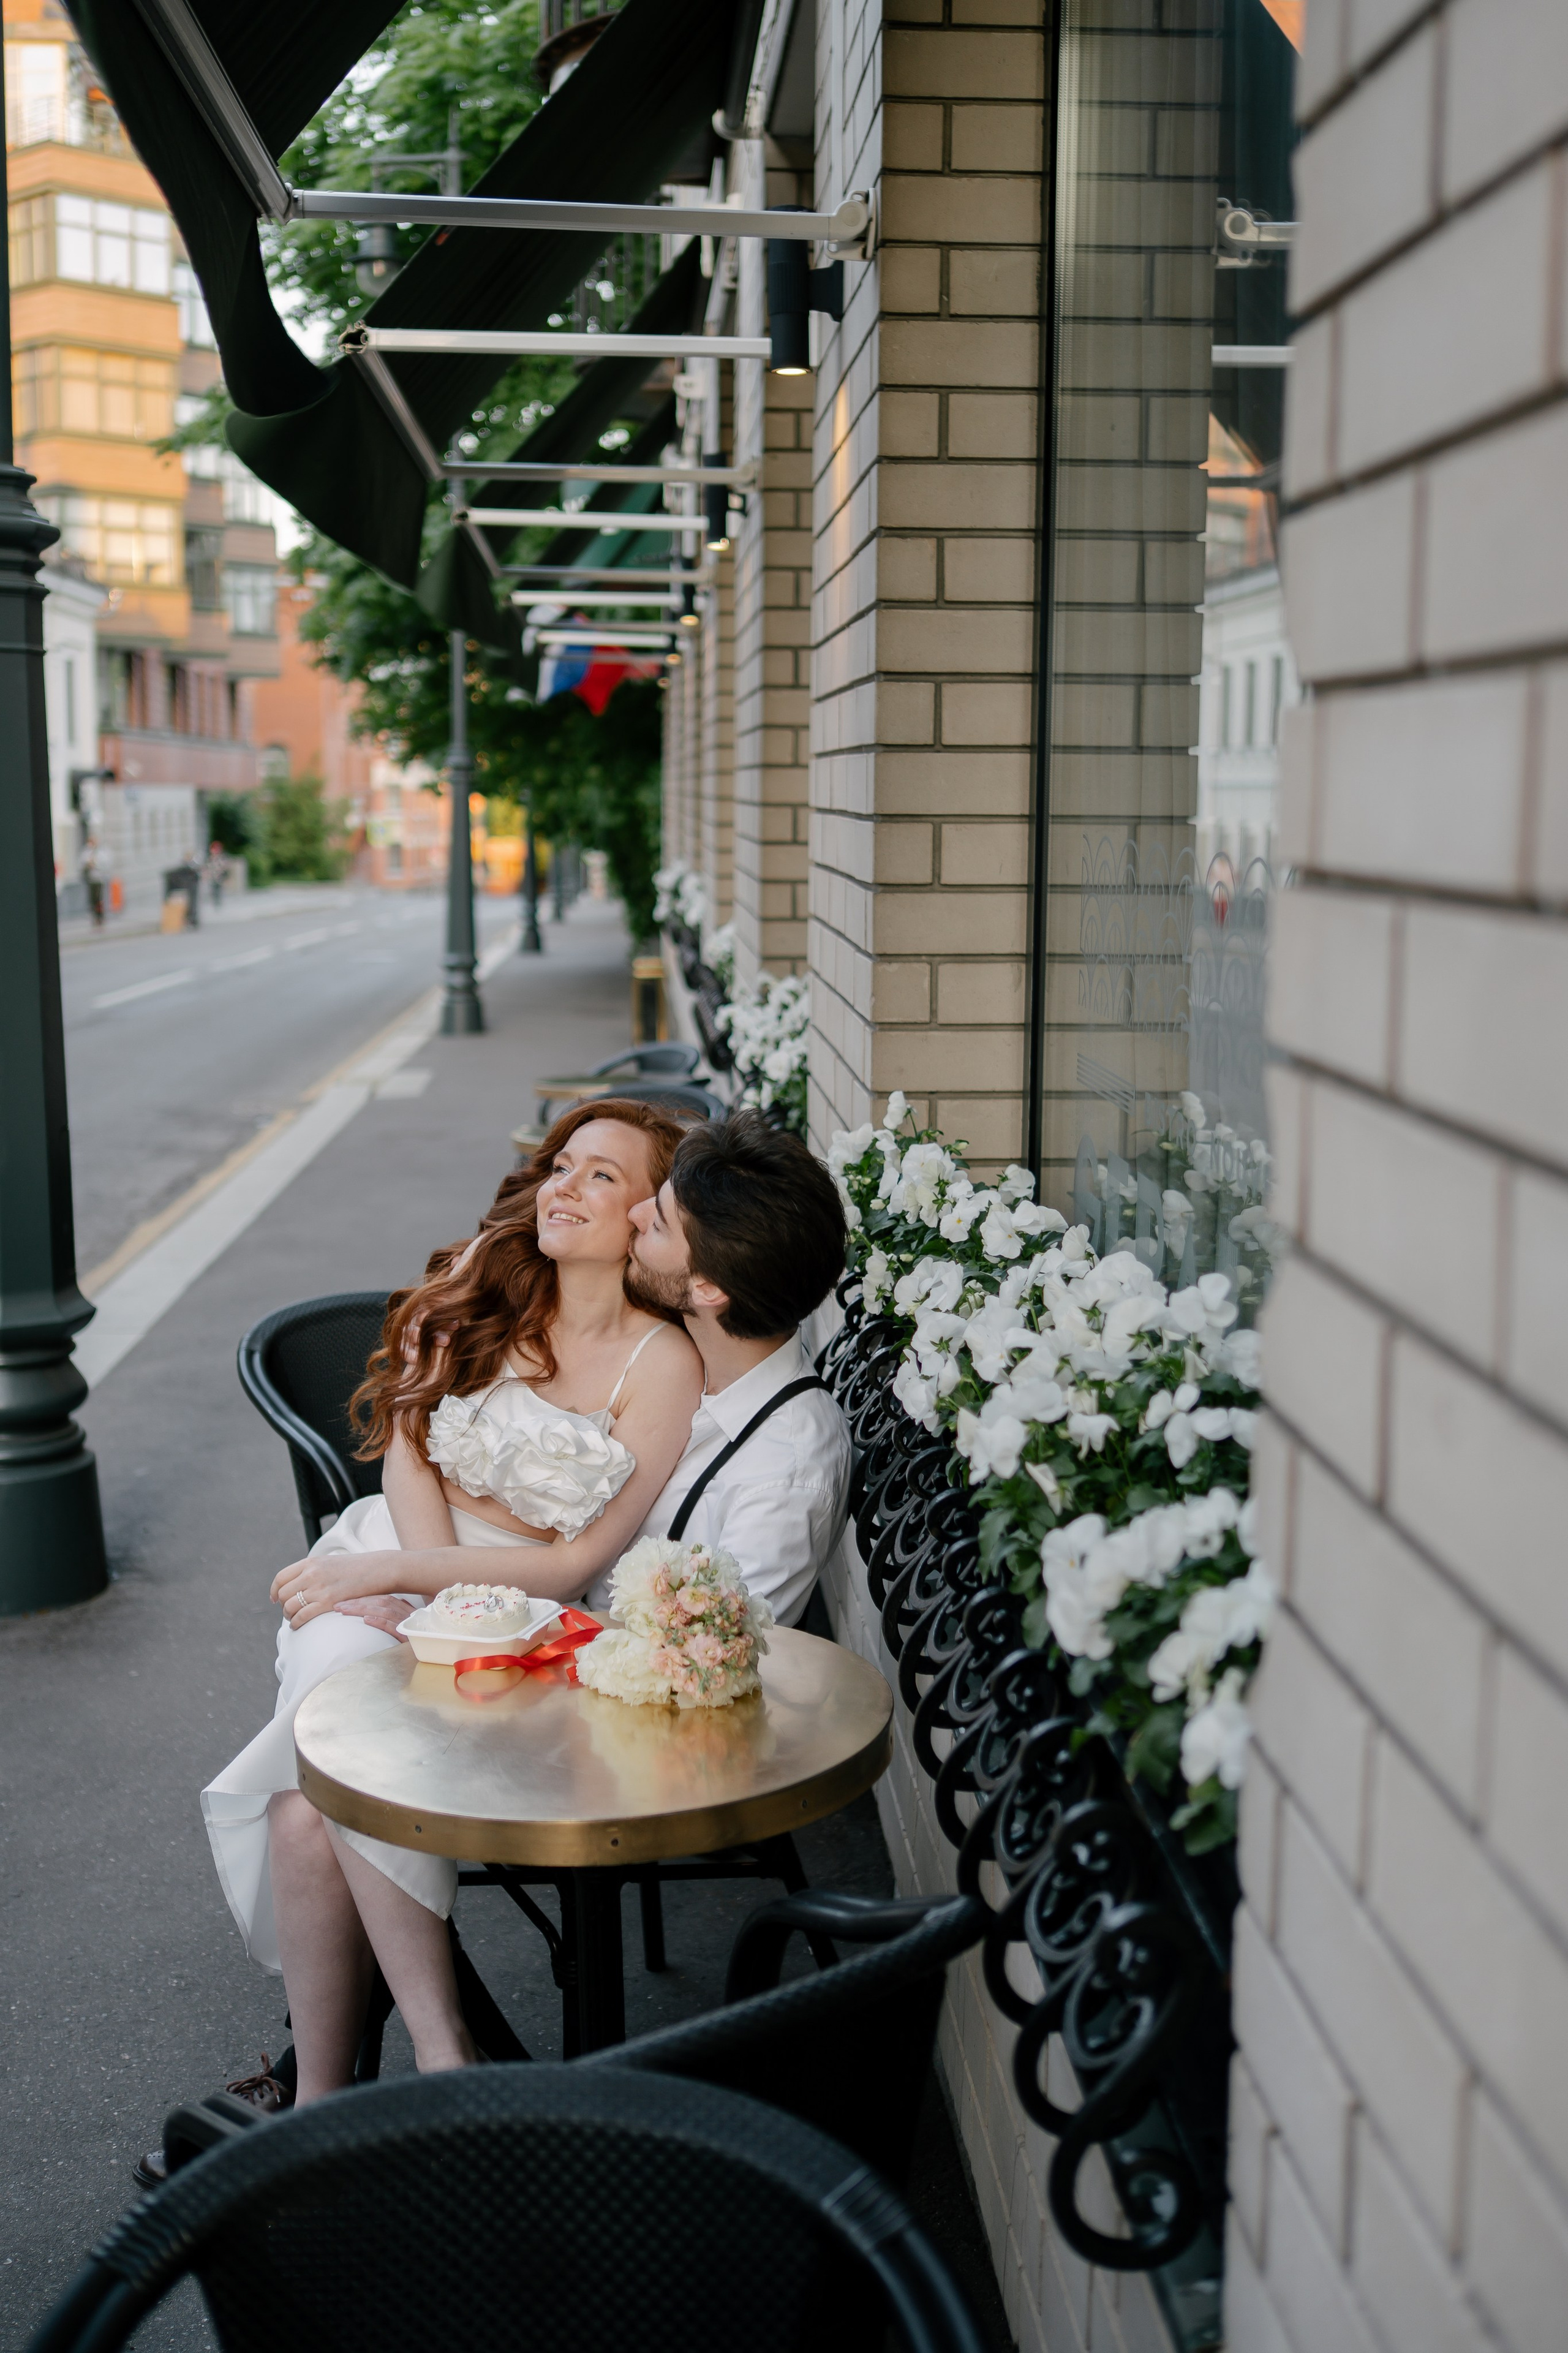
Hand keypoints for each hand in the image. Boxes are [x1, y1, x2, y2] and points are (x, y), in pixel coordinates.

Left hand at [270, 1551, 407, 1631]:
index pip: (281, 1577)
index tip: (275, 1599)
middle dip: (283, 1605)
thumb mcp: (329, 1562)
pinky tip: (298, 1625)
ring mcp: (319, 1588)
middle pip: (283, 1593)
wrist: (378, 1569)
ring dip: (289, 1615)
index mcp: (310, 1562)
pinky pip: (302, 1616)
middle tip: (289, 1610)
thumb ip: (312, 1570)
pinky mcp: (328, 1602)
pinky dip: (296, 1623)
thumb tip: (298, 1584)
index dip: (275, 1591)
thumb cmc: (356, 1568)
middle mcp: (311, 1574)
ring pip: (290, 1606)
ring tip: (294, 1618)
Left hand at [334, 1595, 416, 1640]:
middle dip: (358, 1602)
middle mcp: (409, 1615)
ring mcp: (410, 1624)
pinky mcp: (410, 1637)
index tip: (346, 1601)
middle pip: (382, 1602)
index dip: (364, 1597)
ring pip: (385, 1611)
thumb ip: (400, 1615)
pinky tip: (367, 1619)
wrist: (438, 1653)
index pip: (384, 1598)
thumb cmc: (423, 1639)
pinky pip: (394, 1626)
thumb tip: (388, 1605)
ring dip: (362, 1608)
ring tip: (345, 1610)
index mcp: (408, 1611)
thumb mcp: (412, 1626)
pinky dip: (380, 1621)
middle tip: (338, 1605)